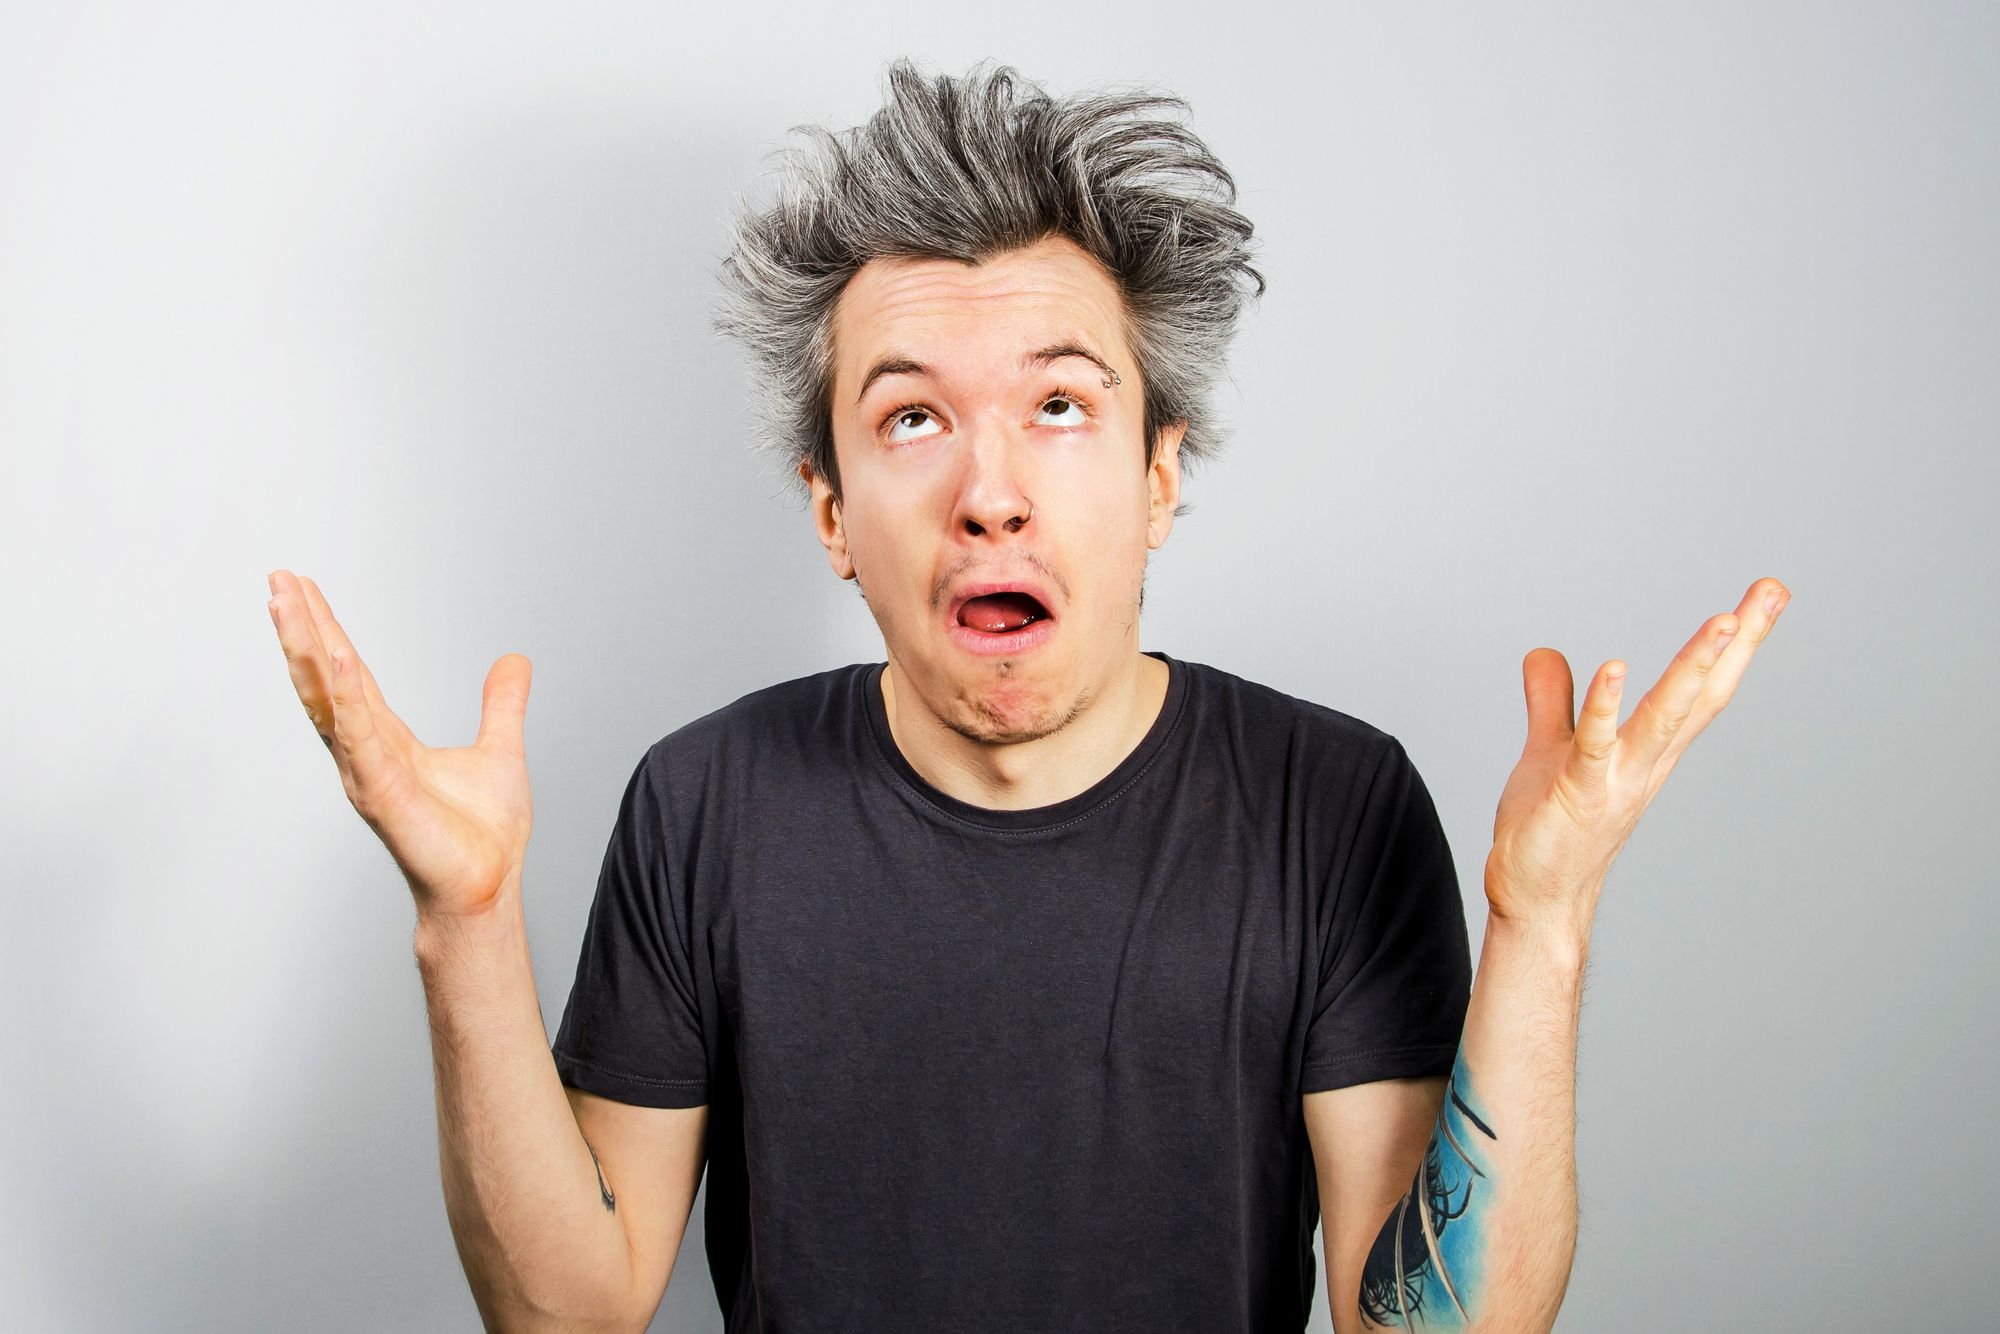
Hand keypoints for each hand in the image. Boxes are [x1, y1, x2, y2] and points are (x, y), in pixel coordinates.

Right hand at [266, 569, 534, 918]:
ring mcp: (367, 770)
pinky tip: (339, 659)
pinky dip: (349, 697)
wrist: (486, 886)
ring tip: (287, 603)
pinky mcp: (381, 792)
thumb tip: (515, 663)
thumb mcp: (499, 750)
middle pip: (324, 677)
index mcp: (386, 740)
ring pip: (328, 699)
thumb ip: (502, 705)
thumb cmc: (482, 835)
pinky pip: (361, 735)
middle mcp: (366, 751)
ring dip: (307, 649)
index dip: (325, 631)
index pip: (348, 673)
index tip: (302, 589)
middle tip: (277, 577)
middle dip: (300, 627)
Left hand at [1482, 575, 1790, 940]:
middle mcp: (1646, 763)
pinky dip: (1605, 707)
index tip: (1766, 594)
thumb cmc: (1550, 829)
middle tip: (1771, 591)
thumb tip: (1545, 652)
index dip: (1734, 644)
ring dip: (1693, 670)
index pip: (1701, 688)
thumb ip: (1553, 702)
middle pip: (1702, 694)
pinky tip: (1615, 668)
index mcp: (1648, 749)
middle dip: (1738, 643)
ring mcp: (1617, 780)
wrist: (1534, 899)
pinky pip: (1596, 746)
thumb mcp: (1552, 750)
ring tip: (1724, 620)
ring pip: (1665, 717)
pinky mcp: (1578, 795)